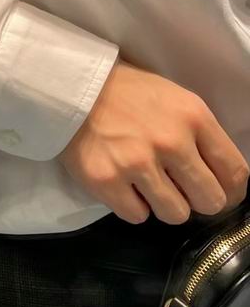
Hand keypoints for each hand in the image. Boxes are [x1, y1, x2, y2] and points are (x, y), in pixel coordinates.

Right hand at [57, 58, 249, 224]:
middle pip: (210, 200)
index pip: (235, 172)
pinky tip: (124, 186)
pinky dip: (132, 206)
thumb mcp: (176, 100)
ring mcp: (137, 164)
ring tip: (148, 187)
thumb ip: (200, 134)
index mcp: (194, 118)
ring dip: (164, 205)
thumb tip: (218, 175)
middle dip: (198, 200)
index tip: (221, 195)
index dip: (232, 192)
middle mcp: (170, 142)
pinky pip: (137, 216)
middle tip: (181, 192)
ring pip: (175, 214)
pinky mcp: (106, 181)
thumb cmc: (126, 94)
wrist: (73, 90)